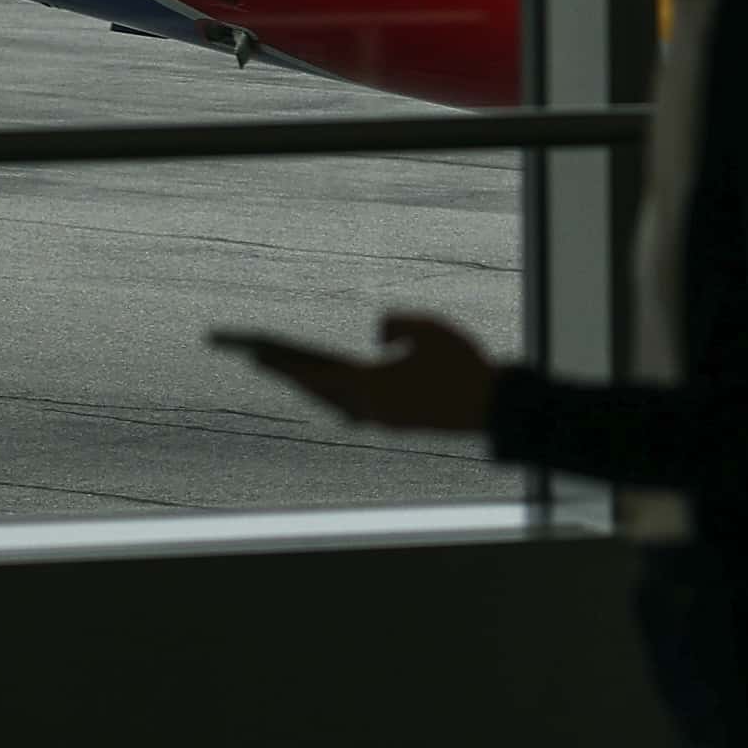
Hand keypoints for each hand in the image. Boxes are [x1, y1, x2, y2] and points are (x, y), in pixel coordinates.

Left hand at [220, 309, 497, 433]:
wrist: (495, 408)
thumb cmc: (464, 365)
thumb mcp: (430, 328)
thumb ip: (396, 322)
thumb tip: (377, 333)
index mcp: (372, 385)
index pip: (315, 371)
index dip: (283, 360)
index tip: (253, 352)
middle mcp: (370, 409)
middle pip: (316, 390)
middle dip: (287, 372)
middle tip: (256, 357)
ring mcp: (384, 420)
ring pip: (334, 403)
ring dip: (310, 386)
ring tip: (288, 370)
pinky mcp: (397, 424)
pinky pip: (354, 409)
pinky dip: (335, 395)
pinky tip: (332, 388)